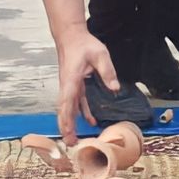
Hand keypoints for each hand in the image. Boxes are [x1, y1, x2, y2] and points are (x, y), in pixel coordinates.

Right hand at [54, 27, 119, 145]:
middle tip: (69, 143)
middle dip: (65, 127)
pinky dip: (80, 113)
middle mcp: (67, 85)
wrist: (71, 35)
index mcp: (71, 80)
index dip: (66, 118)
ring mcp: (69, 86)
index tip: (67, 131)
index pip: (67, 102)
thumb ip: (107, 71)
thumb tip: (114, 89)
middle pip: (63, 110)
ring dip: (70, 123)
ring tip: (74, 139)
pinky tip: (90, 121)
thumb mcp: (99, 54)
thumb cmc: (83, 44)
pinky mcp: (74, 85)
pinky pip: (75, 102)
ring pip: (67, 108)